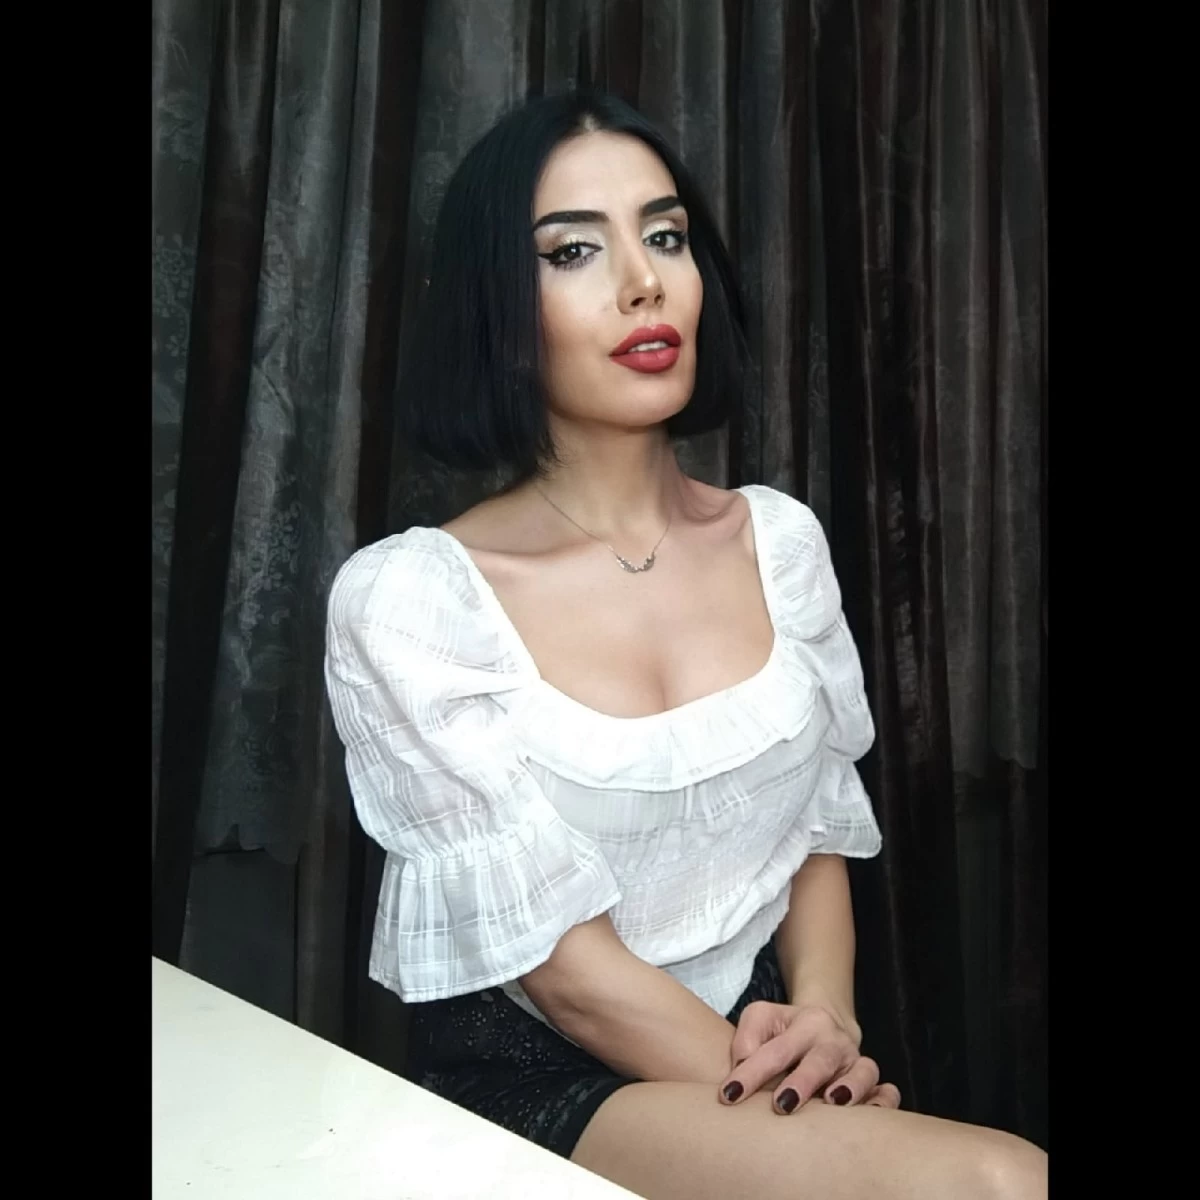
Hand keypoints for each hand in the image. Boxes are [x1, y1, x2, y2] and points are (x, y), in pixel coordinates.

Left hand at [717, 1000, 901, 1113]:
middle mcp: (834, 1040)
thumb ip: (746, 1037)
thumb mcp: (760, 1018)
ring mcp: (856, 1060)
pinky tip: (870, 1113)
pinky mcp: (871, 1080)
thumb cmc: (783, 1031)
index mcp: (806, 1021)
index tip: (729, 1095)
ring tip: (831, 1103)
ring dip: (849, 1089)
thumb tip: (743, 1064)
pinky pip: (886, 1090)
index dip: (751, 1073)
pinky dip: (883, 1101)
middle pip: (820, 1060)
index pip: (775, 1049)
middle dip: (801, 1083)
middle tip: (781, 1105)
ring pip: (861, 1072)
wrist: (823, 1027)